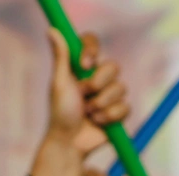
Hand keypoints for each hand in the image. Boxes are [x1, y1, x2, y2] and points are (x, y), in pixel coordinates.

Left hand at [46, 28, 129, 154]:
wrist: (70, 142)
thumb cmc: (60, 113)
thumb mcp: (59, 83)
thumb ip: (61, 57)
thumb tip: (52, 30)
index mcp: (81, 67)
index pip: (92, 43)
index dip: (92, 50)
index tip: (84, 64)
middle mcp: (97, 78)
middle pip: (113, 66)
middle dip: (98, 83)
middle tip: (84, 95)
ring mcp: (109, 95)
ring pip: (121, 88)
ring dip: (102, 102)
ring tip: (88, 113)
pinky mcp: (119, 112)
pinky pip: (126, 107)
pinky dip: (110, 116)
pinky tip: (98, 122)